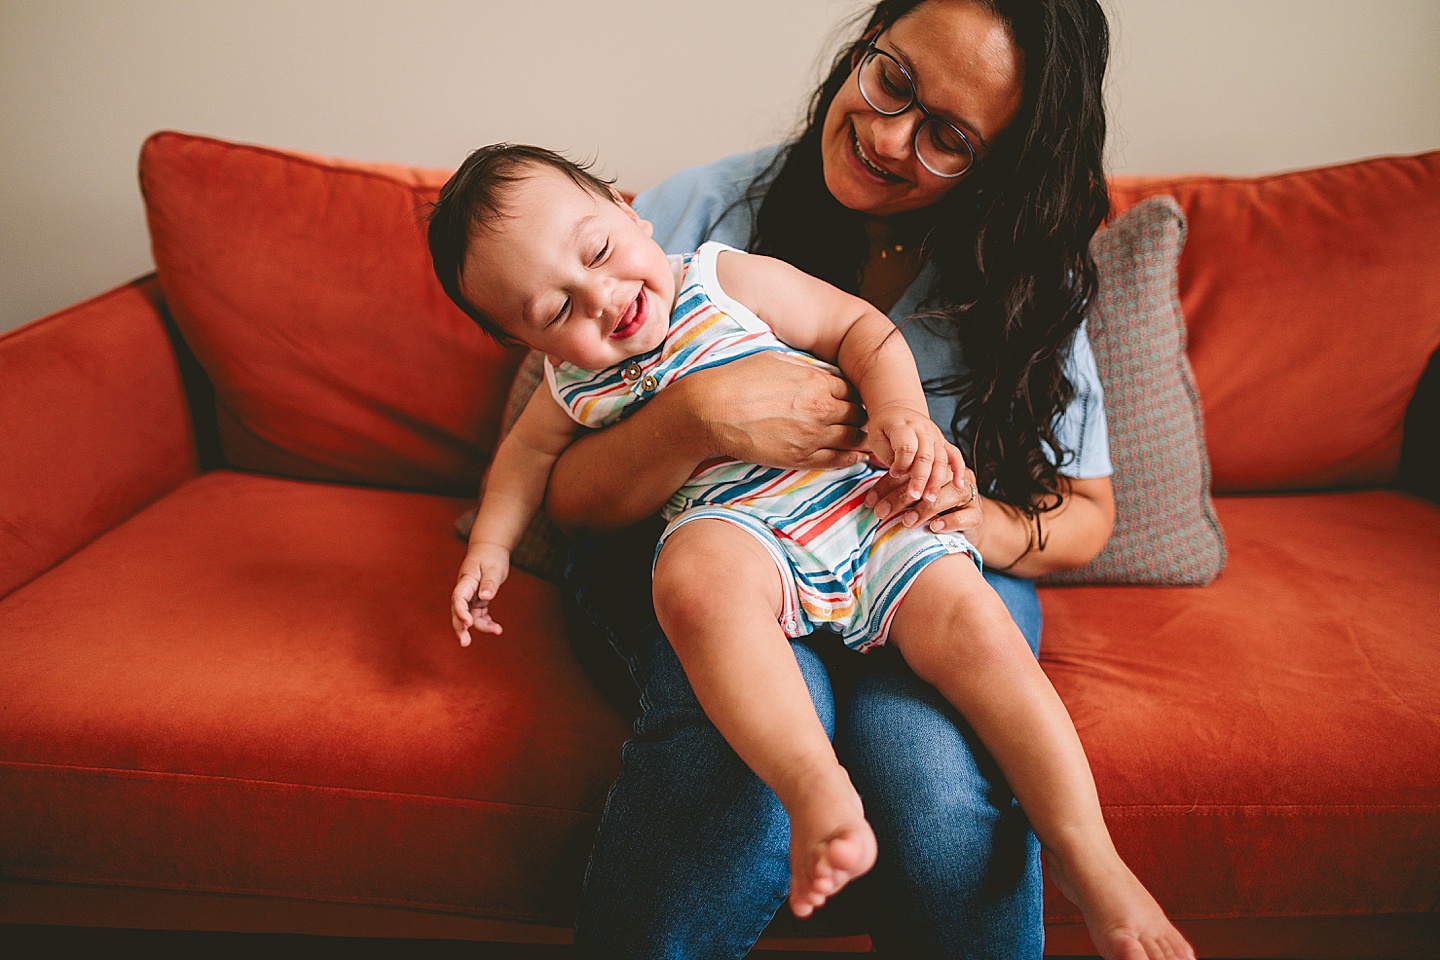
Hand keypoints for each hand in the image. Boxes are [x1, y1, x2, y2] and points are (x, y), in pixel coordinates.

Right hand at [451, 542, 510, 645]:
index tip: (468, 623)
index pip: (459, 598)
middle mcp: (466, 590)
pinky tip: (496, 627)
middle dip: (460, 627)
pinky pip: (479, 614)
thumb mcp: (493, 568)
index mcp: (466, 581)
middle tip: (465, 643)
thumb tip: (486, 597)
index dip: (461, 612)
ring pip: (470, 615)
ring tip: (496, 631)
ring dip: (479, 626)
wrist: (490, 548)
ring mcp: (471, 596)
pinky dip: (486, 621)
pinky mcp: (478, 599)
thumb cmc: (491, 556)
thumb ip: (489, 582)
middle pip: (458, 611)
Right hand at [683, 352, 868, 469]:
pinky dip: (849, 459)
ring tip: (858, 438)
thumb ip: (805, 369)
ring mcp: (812, 437)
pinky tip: (853, 457)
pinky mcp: (800, 458)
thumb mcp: (776, 360)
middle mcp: (821, 409)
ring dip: (858, 438)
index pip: (853, 391)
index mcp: (816, 382)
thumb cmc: (738, 380)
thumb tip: (821, 374)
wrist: (712, 410)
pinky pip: (837, 461)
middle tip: (857, 419)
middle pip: (858, 415)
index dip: (853, 395)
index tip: (849, 399)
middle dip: (859, 416)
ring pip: (853, 439)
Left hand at [864, 403, 967, 504]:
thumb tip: (900, 474)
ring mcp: (935, 435)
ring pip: (940, 458)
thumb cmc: (884, 428)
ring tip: (929, 498)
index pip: (907, 446)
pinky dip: (959, 470)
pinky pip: (955, 455)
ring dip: (936, 480)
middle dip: (920, 478)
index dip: (901, 463)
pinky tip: (959, 485)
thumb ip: (887, 456)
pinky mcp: (943, 442)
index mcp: (903, 426)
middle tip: (913, 496)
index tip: (893, 473)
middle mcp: (922, 429)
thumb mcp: (876, 438)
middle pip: (925, 455)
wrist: (898, 410)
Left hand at [865, 464, 982, 534]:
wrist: (967, 527)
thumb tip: (867, 499)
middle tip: (882, 513)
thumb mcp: (914, 497)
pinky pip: (966, 515)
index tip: (870, 502)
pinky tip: (934, 527)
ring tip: (906, 521)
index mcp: (937, 465)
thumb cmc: (934, 510)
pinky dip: (949, 521)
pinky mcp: (977, 514)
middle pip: (928, 481)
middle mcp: (954, 475)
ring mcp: (969, 493)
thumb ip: (897, 491)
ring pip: (949, 495)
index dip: (888, 484)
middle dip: (902, 498)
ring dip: (925, 509)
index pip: (910, 470)